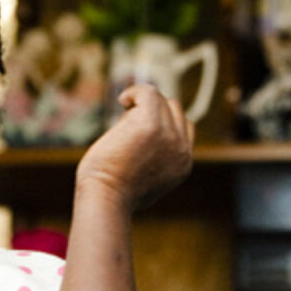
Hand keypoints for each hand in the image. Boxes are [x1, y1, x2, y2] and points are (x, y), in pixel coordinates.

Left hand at [75, 84, 194, 211]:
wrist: (106, 198)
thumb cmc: (114, 194)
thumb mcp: (146, 182)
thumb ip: (154, 163)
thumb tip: (142, 147)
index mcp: (183, 163)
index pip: (184, 127)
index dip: (163, 120)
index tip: (139, 123)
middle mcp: (181, 148)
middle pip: (174, 110)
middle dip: (152, 109)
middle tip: (128, 120)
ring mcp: (168, 135)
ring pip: (160, 100)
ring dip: (140, 101)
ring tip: (123, 111)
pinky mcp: (149, 124)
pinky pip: (148, 93)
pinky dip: (134, 91)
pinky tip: (122, 100)